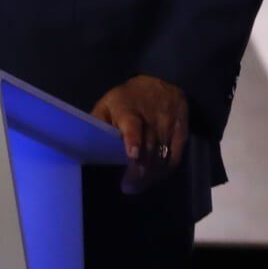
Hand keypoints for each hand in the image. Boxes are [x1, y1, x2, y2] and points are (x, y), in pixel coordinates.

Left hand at [90, 75, 187, 193]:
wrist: (159, 82)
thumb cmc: (125, 100)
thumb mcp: (106, 105)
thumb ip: (97, 123)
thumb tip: (85, 145)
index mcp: (128, 108)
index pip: (133, 124)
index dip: (134, 140)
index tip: (132, 155)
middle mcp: (152, 115)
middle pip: (149, 145)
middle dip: (140, 169)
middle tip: (128, 186)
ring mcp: (170, 123)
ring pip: (162, 154)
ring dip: (150, 174)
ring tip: (137, 186)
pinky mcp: (182, 130)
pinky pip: (175, 156)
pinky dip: (164, 170)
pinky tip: (153, 177)